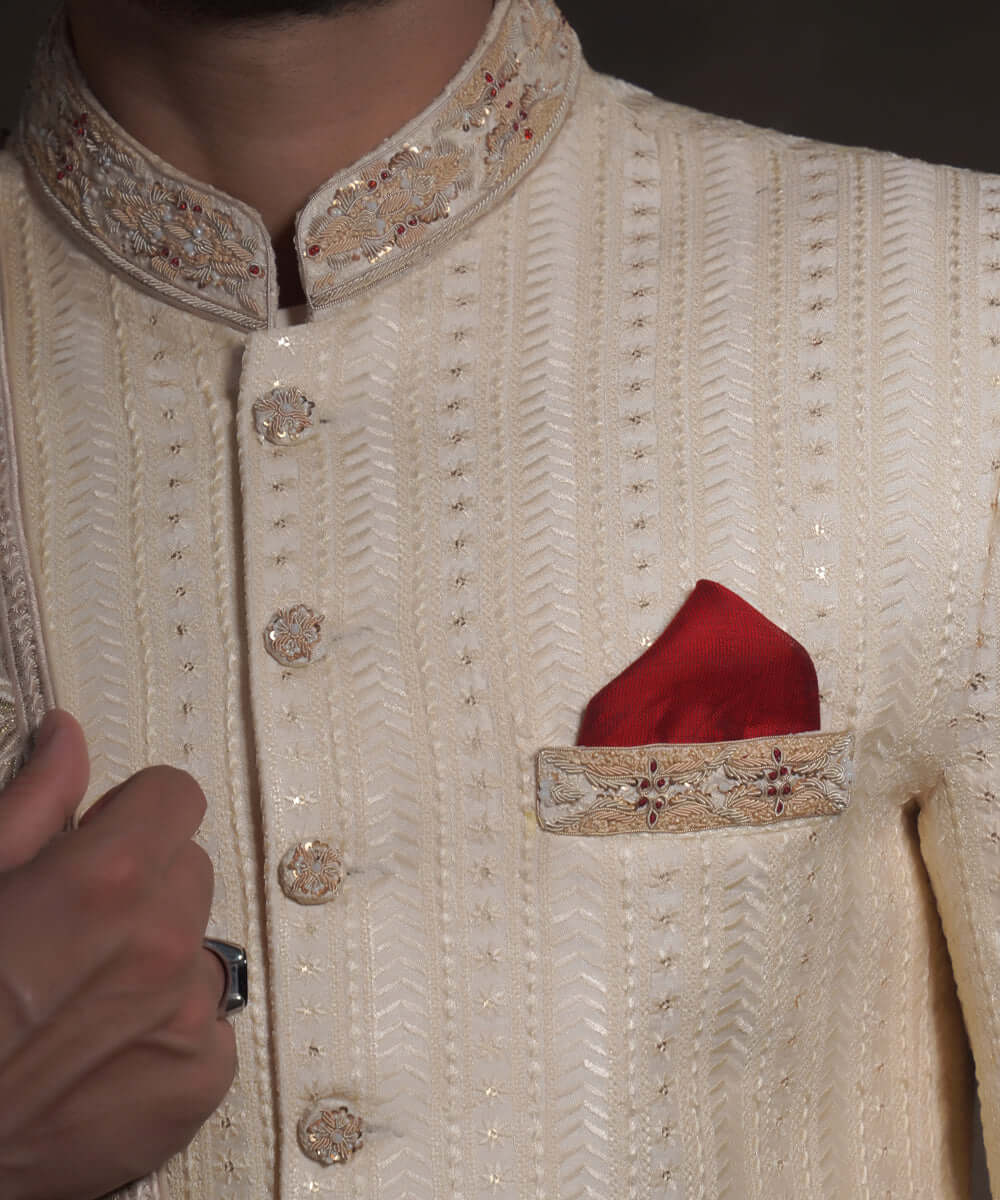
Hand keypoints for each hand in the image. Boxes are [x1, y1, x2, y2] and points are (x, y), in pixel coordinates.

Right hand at [0, 711, 235, 1199]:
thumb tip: (67, 737)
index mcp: (111, 878)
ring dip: (156, 959)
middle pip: (191, 870)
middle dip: (146, 884)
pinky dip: (167, 1030)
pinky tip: (102, 1051)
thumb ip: (30, 803)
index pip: (178, 796)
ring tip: (80, 998)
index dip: (135, 811)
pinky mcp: (199, 1081)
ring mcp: (188, 1016)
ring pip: (199, 945)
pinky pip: (208, 1023)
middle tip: (76, 930)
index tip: (107, 836)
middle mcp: (165, 942)